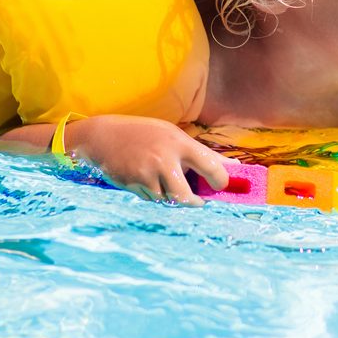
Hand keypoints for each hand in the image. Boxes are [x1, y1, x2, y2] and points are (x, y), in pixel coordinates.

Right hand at [66, 115, 236, 204]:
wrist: (103, 137)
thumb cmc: (145, 134)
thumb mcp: (174, 135)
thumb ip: (202, 153)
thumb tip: (233, 168)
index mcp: (179, 143)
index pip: (211, 166)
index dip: (221, 181)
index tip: (220, 185)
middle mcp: (164, 160)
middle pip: (187, 198)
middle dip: (195, 203)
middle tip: (198, 201)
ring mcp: (147, 175)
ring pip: (168, 200)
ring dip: (170, 196)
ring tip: (162, 180)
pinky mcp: (133, 185)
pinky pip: (152, 199)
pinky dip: (154, 195)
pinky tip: (145, 179)